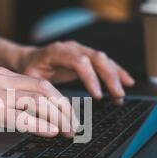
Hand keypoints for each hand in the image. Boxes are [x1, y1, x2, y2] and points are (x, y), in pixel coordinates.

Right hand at [0, 67, 77, 144]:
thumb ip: (7, 103)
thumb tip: (36, 118)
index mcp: (0, 76)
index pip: (40, 84)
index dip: (60, 100)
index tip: (70, 115)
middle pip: (43, 90)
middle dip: (64, 109)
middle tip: (74, 125)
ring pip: (36, 101)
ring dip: (57, 118)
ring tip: (67, 131)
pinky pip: (19, 117)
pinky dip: (38, 125)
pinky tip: (50, 132)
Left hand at [19, 41, 134, 102]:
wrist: (28, 59)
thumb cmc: (29, 71)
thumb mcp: (31, 81)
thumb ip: (43, 92)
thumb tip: (56, 110)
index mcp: (57, 51)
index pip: (79, 62)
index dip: (91, 78)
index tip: (98, 95)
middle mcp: (72, 47)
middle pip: (96, 58)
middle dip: (110, 77)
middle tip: (118, 95)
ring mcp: (81, 50)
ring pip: (104, 60)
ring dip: (115, 77)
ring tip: (122, 95)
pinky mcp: (87, 56)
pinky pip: (105, 62)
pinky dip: (117, 72)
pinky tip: (128, 82)